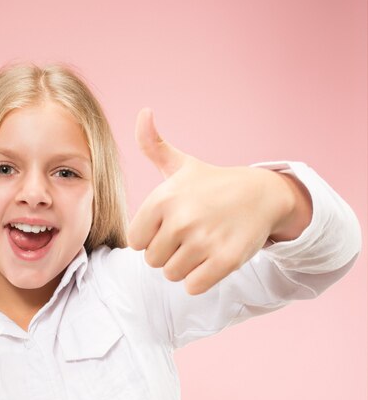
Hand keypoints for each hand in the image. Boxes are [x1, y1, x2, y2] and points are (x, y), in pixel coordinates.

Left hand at [127, 108, 294, 294]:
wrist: (262, 194)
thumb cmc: (212, 184)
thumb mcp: (181, 165)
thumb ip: (153, 146)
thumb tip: (143, 113)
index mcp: (162, 199)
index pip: (135, 241)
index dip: (151, 237)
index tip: (169, 225)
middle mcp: (181, 219)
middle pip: (152, 260)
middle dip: (167, 253)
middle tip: (189, 236)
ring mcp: (204, 241)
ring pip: (172, 274)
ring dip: (185, 266)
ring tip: (201, 246)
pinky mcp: (225, 260)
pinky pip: (193, 287)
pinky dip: (200, 279)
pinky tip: (211, 260)